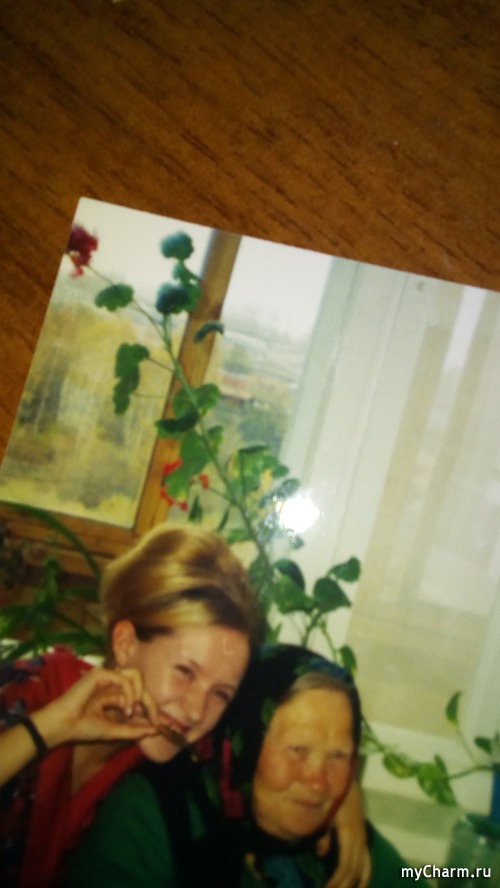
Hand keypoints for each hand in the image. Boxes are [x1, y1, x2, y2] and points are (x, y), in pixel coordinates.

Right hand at [31, 666, 160, 747]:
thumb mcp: (115, 731)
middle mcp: (112, 681)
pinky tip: (126, 708)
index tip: (159, 724)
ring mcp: (106, 675)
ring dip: (139, 694)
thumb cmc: (84, 728)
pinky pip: (124, 679)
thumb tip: (155, 730)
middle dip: (149, 701)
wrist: (64, 727)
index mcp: (114, 692)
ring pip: (135, 675)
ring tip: (131, 712)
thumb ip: (134, 730)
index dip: (150, 706)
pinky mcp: (100, 673)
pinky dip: (129, 693)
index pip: (139, 692)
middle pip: (140, 681)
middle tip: (155, 719)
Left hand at [317, 782, 370, 887]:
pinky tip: (361, 884)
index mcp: (349, 833)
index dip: (338, 879)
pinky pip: (367, 860)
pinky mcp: (363, 836)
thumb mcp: (325, 813)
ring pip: (364, 867)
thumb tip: (321, 854)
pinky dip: (364, 875)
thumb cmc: (333, 795)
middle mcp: (359, 838)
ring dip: (357, 884)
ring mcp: (363, 838)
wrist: (347, 780)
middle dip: (345, 885)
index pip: (346, 863)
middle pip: (355, 868)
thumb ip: (323, 834)